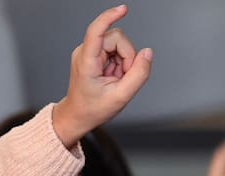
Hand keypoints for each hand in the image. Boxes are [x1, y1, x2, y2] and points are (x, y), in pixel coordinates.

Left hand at [53, 5, 153, 147]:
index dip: (109, 17)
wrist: (77, 116)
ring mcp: (88, 52)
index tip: (123, 10)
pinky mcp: (94, 54)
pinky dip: (119, 63)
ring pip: (119, 43)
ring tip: (114, 79)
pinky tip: (112, 76)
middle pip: (117, 38)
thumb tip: (148, 53)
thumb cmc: (92, 109)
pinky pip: (116, 50)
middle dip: (127, 57)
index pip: (95, 31)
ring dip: (124, 61)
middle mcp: (84, 53)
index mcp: (86, 62)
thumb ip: (139, 74)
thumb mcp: (121, 97)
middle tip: (121, 78)